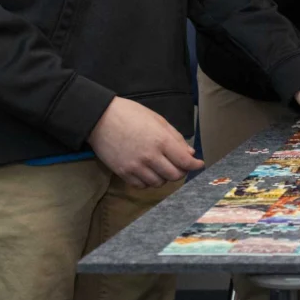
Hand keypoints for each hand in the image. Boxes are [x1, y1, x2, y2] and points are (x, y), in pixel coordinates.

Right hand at [88, 96, 203, 187]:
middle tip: (180, 165)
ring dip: (164, 177)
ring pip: (158, 183)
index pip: (184, 161)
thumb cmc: (130, 114)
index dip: (195, 165)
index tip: (199, 164)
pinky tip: (148, 171)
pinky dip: (148, 181)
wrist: (100, 118)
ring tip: (162, 166)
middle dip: (181, 171)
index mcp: (160, 140)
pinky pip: (141, 185)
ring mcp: (135, 166)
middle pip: (174, 175)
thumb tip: (190, 153)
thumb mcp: (157, 119)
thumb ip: (175, 137)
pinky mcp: (123, 173)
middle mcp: (150, 156)